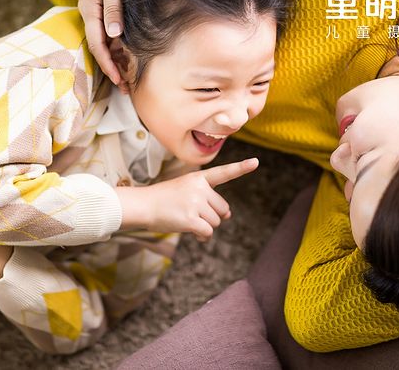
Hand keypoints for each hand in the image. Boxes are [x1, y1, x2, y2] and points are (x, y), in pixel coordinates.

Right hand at [78, 0, 123, 84]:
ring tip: (128, 84)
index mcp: (89, 12)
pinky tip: (128, 67)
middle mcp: (92, 19)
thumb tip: (115, 34)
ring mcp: (98, 20)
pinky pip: (112, 41)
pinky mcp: (106, 20)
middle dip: (112, 71)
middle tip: (125, 89)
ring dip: (116, 66)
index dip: (107, 63)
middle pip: (100, 51)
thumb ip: (113, 9)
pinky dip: (119, 55)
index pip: (96, 44)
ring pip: (107, 48)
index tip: (118, 78)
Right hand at [117, 158, 258, 241]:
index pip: (223, 173)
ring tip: (187, 220)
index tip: (256, 162)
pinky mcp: (191, 219)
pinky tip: (192, 232)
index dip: (241, 168)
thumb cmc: (163, 200)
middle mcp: (199, 189)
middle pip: (223, 209)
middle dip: (213, 216)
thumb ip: (207, 199)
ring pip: (215, 222)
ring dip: (205, 227)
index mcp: (198, 178)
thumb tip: (228, 215)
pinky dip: (202, 236)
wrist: (143, 206)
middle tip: (194, 214)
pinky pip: (207, 232)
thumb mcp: (185, 191)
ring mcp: (195, 203)